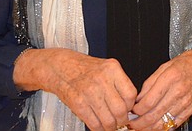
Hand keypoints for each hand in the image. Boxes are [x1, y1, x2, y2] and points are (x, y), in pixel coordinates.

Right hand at [14, 48, 136, 130]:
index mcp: (112, 69)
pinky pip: (94, 123)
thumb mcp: (106, 68)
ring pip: (108, 119)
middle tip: (121, 121)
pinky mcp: (78, 103)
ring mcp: (89, 92)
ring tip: (110, 126)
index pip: (130, 94)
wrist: (60, 67)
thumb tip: (130, 105)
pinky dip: (99, 129)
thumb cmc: (85, 68)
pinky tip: (100, 126)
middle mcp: (102, 79)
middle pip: (120, 109)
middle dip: (122, 120)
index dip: (131, 106)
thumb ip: (118, 83)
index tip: (129, 110)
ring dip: (111, 127)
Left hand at [128, 48, 191, 129]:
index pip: (149, 101)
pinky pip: (173, 124)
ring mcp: (185, 103)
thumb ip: (149, 83)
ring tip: (140, 127)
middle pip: (154, 115)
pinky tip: (154, 127)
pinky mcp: (189, 110)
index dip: (137, 109)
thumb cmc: (185, 64)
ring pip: (162, 122)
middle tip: (131, 123)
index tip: (131, 110)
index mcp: (171, 78)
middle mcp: (179, 92)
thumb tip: (138, 99)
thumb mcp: (164, 66)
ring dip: (148, 128)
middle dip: (139, 122)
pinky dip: (162, 128)